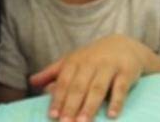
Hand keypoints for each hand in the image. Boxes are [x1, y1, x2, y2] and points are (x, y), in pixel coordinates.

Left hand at [29, 35, 153, 120]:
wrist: (125, 44)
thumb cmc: (94, 58)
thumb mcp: (73, 60)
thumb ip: (53, 72)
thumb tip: (32, 82)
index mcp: (76, 61)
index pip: (65, 81)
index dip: (58, 98)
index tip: (52, 115)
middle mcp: (92, 63)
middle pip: (80, 86)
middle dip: (72, 105)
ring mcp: (109, 67)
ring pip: (98, 88)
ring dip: (90, 106)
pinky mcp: (126, 71)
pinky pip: (121, 88)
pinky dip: (117, 102)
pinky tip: (112, 115)